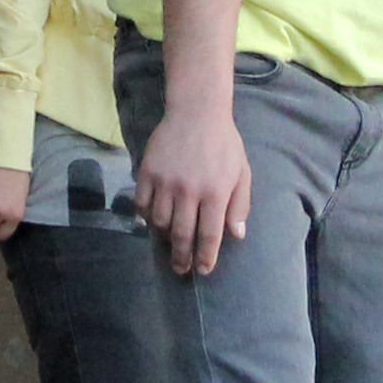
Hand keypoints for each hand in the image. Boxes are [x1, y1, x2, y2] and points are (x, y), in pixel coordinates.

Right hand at [137, 102, 251, 277]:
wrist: (197, 112)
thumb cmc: (224, 145)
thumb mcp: (241, 173)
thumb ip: (239, 204)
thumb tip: (236, 235)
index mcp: (215, 192)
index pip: (209, 235)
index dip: (206, 257)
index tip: (203, 270)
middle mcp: (189, 190)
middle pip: (182, 235)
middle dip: (182, 257)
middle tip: (181, 269)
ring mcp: (166, 181)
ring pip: (159, 222)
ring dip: (164, 236)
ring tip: (169, 240)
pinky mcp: (147, 172)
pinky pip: (141, 204)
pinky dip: (145, 216)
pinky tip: (153, 218)